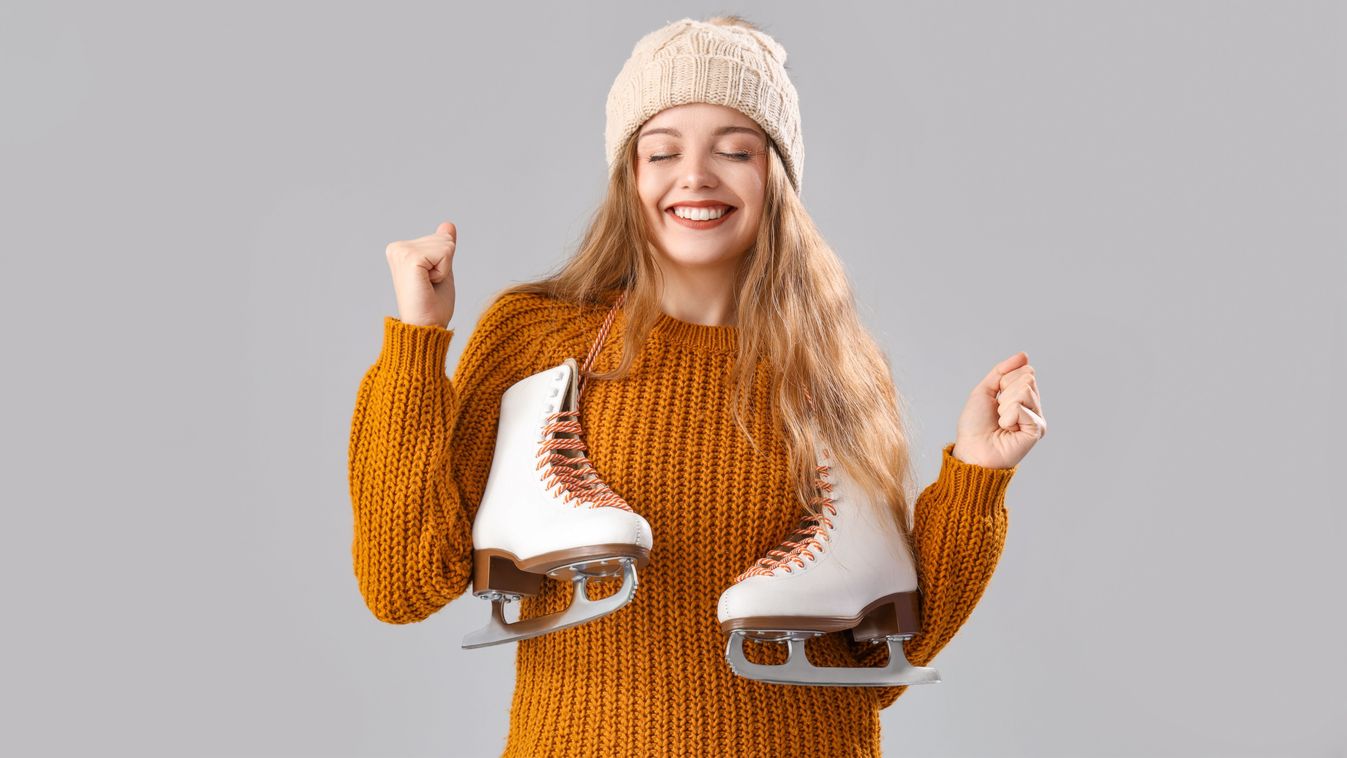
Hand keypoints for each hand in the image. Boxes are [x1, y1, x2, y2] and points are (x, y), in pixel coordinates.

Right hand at [385, 221, 457, 327]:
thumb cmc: (432, 307)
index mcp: (401, 249)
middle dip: (445, 265)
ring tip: (428, 286)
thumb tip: (448, 224)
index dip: (445, 264)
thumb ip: (442, 247)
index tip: (429, 282)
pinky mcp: (410, 258)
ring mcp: (401, 251)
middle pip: (444, 239)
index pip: (442, 240)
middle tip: (430, 285)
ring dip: (444, 269)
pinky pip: (446, 252)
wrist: (424, 329)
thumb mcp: (441, 270)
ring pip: (446, 245)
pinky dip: (444, 271)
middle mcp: (396, 247)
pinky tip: (428, 284)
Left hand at [951, 352, 1045, 468]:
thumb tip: (1024, 355)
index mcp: (1023, 396)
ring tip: (1001, 421)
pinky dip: (1008, 416)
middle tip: (998, 412)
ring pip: (1025, 390)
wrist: (972, 450)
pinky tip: (1007, 429)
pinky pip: (1022, 407)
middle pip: (1027, 377)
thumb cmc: (975, 425)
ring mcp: (1037, 417)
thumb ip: (1002, 371)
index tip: (996, 399)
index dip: (1004, 381)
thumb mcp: (984, 390)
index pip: (1025, 370)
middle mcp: (1033, 406)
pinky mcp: (1038, 429)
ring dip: (1004, 405)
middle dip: (1005, 392)